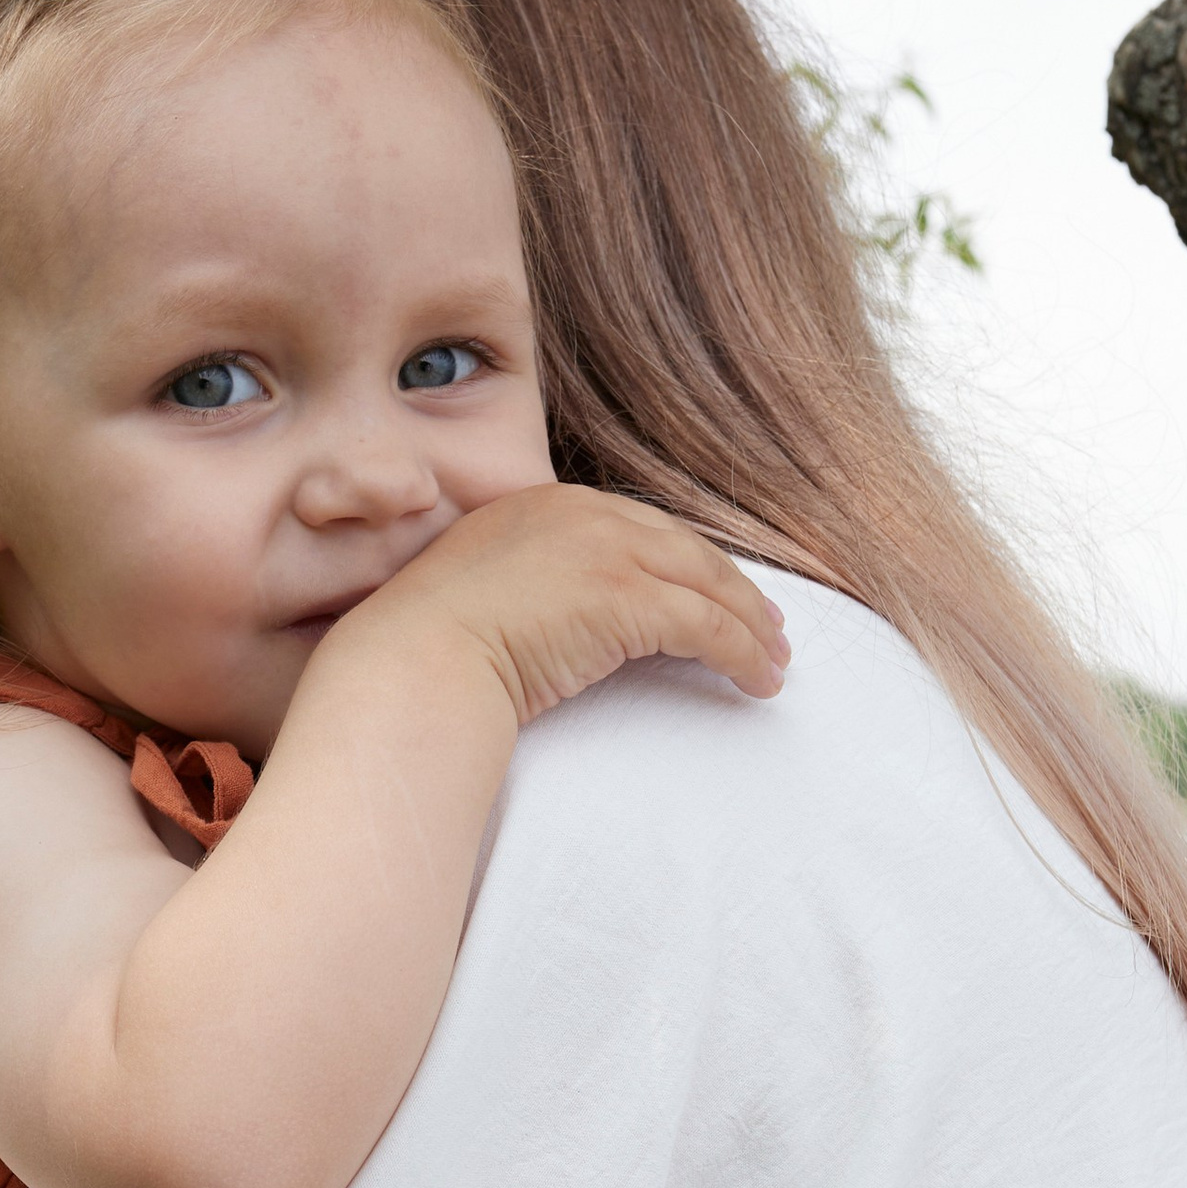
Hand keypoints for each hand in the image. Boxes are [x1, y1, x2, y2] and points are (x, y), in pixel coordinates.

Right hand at [319, 487, 788, 730]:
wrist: (412, 660)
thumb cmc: (423, 649)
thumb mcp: (474, 591)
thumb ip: (519, 585)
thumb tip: (545, 619)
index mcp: (543, 506)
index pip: (638, 529)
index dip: (684, 563)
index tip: (712, 592)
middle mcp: (583, 514)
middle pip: (685, 549)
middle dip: (734, 590)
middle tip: (768, 627)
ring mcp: (608, 551)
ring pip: (708, 585)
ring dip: (751, 627)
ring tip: (774, 663)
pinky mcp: (628, 599)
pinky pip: (708, 627)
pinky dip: (743, 654)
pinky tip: (759, 681)